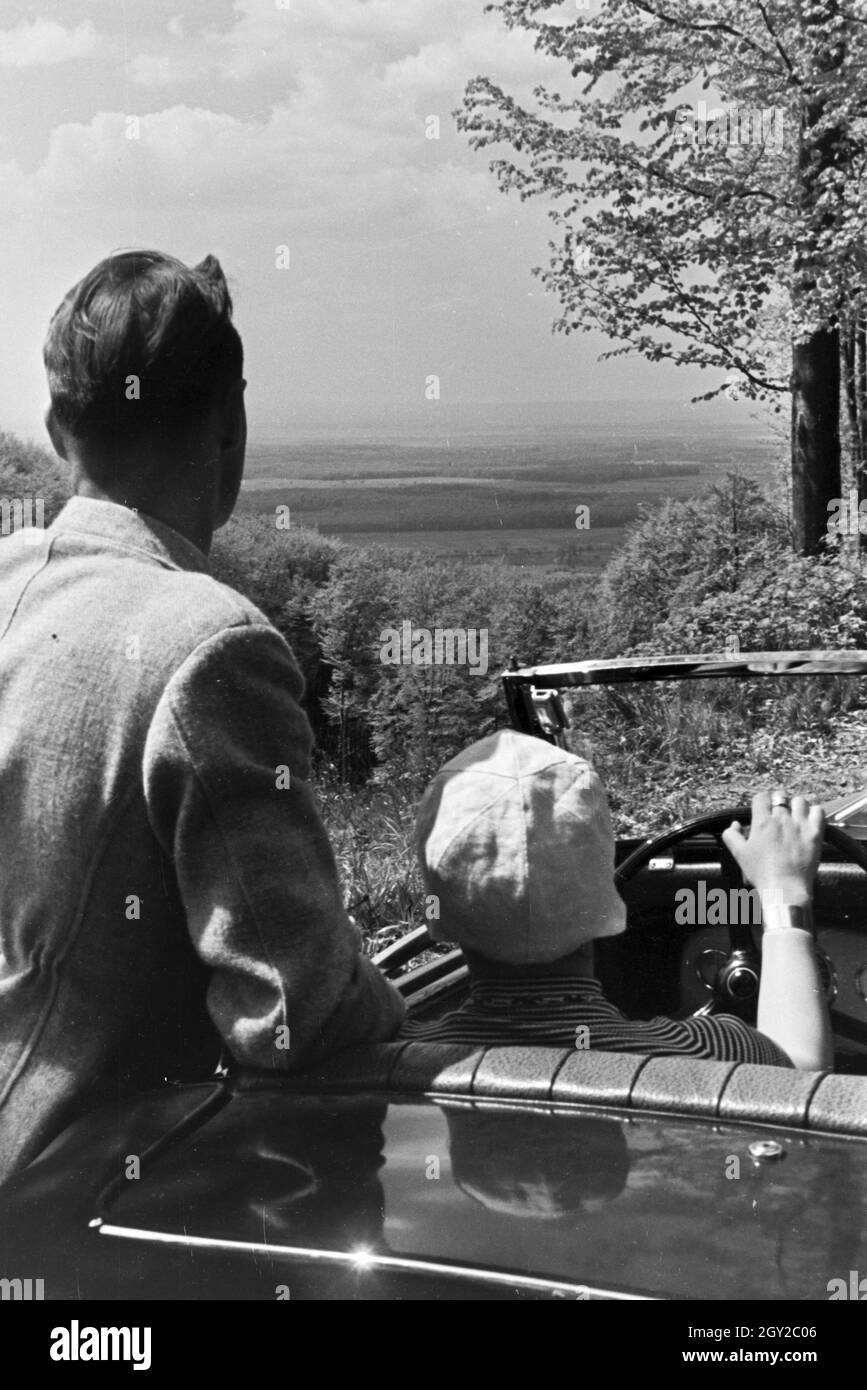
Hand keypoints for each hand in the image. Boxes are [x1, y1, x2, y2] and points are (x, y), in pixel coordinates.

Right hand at [721, 790, 823, 907]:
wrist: (785, 887)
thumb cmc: (761, 873)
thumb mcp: (739, 854)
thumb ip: (731, 835)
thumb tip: (735, 824)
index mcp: (762, 822)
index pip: (762, 797)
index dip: (762, 802)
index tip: (764, 810)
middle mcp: (781, 819)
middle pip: (781, 797)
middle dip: (778, 804)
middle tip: (779, 816)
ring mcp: (800, 825)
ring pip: (800, 801)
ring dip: (797, 806)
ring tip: (795, 817)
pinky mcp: (815, 833)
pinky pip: (818, 811)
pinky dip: (815, 813)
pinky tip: (810, 821)